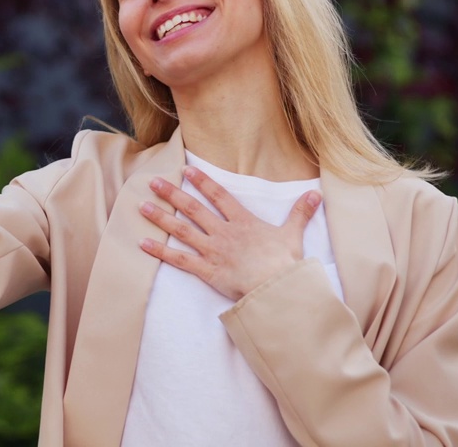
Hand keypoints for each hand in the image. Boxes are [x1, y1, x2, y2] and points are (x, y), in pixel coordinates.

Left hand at [138, 167, 322, 300]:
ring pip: (182, 230)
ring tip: (142, 206)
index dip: (202, 182)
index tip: (186, 170)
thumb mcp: (293, 234)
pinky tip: (143, 244)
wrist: (277, 288)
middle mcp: (223, 232)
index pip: (219, 196)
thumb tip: (315, 193)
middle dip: (172, 194)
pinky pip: (179, 259)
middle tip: (153, 182)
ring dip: (161, 218)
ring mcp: (213, 251)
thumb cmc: (285, 263)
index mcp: (243, 222)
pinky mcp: (207, 270)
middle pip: (193, 209)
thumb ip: (300, 212)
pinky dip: (160, 252)